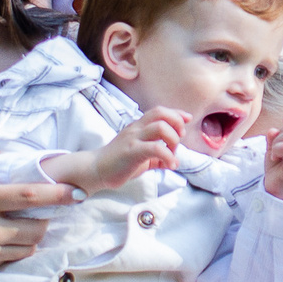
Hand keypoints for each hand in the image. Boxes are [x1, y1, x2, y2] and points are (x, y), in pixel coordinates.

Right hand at [0, 146, 79, 274]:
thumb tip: (3, 151)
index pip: (28, 196)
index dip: (57, 194)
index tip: (77, 191)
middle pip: (37, 228)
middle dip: (49, 218)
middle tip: (51, 209)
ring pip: (29, 247)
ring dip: (35, 235)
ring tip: (30, 222)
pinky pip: (13, 259)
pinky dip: (19, 248)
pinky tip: (12, 237)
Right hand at [57, 112, 187, 193]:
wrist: (95, 170)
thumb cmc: (118, 163)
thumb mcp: (142, 158)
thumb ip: (158, 157)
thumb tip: (174, 162)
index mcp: (138, 126)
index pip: (159, 111)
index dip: (176, 113)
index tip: (187, 119)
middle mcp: (136, 128)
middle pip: (161, 113)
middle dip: (177, 123)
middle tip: (179, 138)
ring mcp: (133, 138)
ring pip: (160, 127)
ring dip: (173, 140)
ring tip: (173, 154)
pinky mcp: (131, 151)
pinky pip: (155, 148)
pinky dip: (168, 156)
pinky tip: (170, 165)